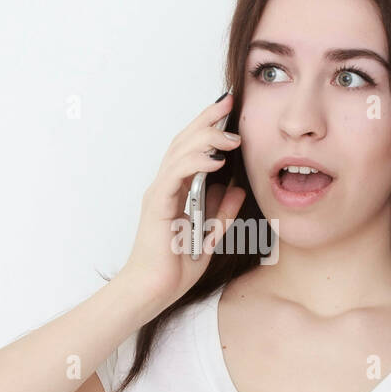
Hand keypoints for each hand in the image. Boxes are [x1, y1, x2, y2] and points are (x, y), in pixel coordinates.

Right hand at [114, 92, 247, 315]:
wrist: (154, 290)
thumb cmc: (175, 267)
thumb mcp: (211, 235)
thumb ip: (222, 212)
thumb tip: (236, 189)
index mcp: (176, 190)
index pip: (191, 148)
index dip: (208, 126)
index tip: (229, 110)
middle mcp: (165, 186)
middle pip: (184, 140)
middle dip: (207, 119)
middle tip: (229, 102)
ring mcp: (160, 193)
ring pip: (180, 152)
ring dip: (207, 138)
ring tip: (231, 135)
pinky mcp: (159, 205)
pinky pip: (176, 175)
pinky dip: (195, 163)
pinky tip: (215, 159)